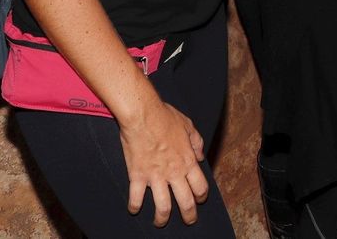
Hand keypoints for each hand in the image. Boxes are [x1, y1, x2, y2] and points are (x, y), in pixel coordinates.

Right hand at [120, 99, 208, 225]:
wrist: (143, 114)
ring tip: (160, 222)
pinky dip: (134, 206)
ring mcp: (156, 176)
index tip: (199, 200)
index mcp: (188, 161)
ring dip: (162, 218)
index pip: (200, 187)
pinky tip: (134, 209)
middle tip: (188, 221)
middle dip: (189, 215)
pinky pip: (136, 198)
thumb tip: (201, 155)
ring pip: (163, 207)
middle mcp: (174, 172)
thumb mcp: (188, 125)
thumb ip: (196, 142)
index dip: (201, 197)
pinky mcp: (138, 176)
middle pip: (186, 202)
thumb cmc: (165, 116)